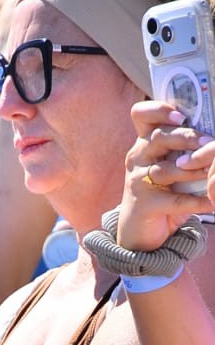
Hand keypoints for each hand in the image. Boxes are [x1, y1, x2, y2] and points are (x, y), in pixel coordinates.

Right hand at [118, 99, 214, 251]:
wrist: (139, 234)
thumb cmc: (162, 194)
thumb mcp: (172, 166)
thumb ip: (186, 150)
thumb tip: (213, 140)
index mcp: (145, 143)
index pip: (142, 115)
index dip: (159, 110)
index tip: (181, 116)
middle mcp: (137, 158)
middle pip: (160, 137)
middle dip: (187, 137)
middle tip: (209, 142)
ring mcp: (138, 181)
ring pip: (167, 169)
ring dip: (194, 170)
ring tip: (212, 172)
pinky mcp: (144, 204)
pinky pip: (174, 200)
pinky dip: (196, 201)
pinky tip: (211, 202)